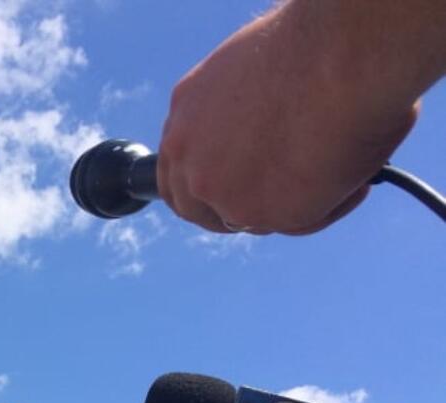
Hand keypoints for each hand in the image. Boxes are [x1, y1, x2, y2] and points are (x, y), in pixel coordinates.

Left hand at [157, 1, 419, 234]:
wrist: (340, 53)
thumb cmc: (314, 47)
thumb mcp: (248, 77)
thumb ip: (235, 120)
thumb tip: (255, 143)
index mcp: (183, 118)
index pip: (176, 173)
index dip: (204, 189)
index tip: (232, 192)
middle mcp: (190, 159)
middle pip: (200, 210)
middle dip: (237, 212)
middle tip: (284, 200)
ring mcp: (219, 192)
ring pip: (253, 220)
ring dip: (292, 204)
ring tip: (338, 163)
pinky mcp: (258, 215)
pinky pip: (299, 223)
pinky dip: (333, 205)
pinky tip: (356, 176)